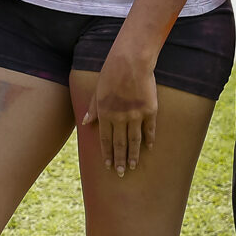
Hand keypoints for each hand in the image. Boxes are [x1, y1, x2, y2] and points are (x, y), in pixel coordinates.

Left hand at [84, 38, 157, 175]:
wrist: (131, 61)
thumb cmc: (111, 72)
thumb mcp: (97, 89)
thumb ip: (93, 107)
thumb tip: (85, 122)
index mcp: (105, 113)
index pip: (105, 139)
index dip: (107, 154)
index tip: (108, 166)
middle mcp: (120, 117)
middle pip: (120, 144)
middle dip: (120, 160)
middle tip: (121, 174)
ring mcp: (136, 115)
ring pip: (135, 141)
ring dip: (134, 155)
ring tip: (133, 166)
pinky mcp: (150, 110)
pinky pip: (150, 129)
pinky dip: (150, 139)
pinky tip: (149, 148)